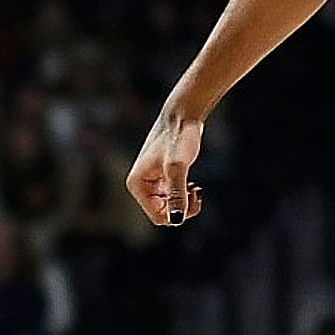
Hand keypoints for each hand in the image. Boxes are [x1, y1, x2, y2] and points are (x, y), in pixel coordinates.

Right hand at [127, 107, 206, 226]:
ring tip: (195, 188)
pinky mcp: (161, 176)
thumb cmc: (179, 137)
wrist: (183, 116)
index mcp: (137, 184)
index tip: (193, 198)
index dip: (177, 215)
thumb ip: (176, 193)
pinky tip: (193, 185)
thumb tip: (176, 219)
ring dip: (184, 201)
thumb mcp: (178, 166)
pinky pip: (171, 196)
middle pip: (162, 213)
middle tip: (197, 193)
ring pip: (168, 206)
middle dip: (181, 208)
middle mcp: (140, 184)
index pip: (157, 217)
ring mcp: (151, 180)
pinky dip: (184, 194)